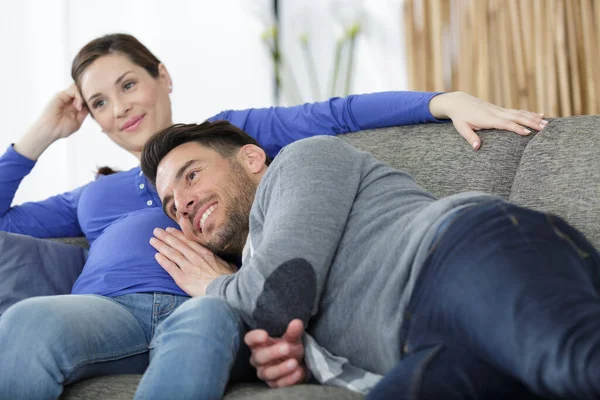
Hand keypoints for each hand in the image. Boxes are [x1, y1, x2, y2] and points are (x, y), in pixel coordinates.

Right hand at [15, 84, 88, 159]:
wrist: (50, 131)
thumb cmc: (62, 129)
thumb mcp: (78, 121)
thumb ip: (84, 113)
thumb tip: (90, 105)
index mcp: (75, 107)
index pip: (86, 99)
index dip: (91, 101)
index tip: (93, 108)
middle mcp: (70, 101)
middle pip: (83, 92)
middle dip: (88, 98)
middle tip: (87, 106)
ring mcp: (65, 97)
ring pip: (78, 89)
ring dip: (83, 97)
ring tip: (80, 108)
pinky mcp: (60, 95)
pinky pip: (73, 90)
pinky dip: (78, 96)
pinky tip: (78, 106)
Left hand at [150, 227, 235, 295]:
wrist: (225, 290)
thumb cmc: (229, 279)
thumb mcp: (228, 265)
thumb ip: (222, 262)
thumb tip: (229, 264)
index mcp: (205, 253)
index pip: (188, 241)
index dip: (178, 235)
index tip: (170, 230)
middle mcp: (195, 257)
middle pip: (177, 244)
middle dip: (166, 237)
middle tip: (156, 231)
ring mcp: (188, 267)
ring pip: (172, 253)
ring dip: (161, 246)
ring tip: (152, 240)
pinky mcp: (182, 278)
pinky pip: (170, 267)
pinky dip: (162, 260)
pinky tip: (156, 255)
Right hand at [245, 319, 308, 387]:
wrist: (299, 364)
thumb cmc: (289, 348)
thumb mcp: (293, 339)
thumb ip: (293, 332)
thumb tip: (297, 322)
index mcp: (259, 344)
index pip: (250, 339)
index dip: (255, 337)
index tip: (265, 335)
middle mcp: (258, 359)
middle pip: (259, 357)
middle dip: (272, 353)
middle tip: (286, 348)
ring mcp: (265, 373)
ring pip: (267, 373)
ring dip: (281, 368)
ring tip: (294, 362)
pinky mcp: (274, 384)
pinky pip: (279, 384)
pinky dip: (289, 379)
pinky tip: (298, 371)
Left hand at [429, 91, 547, 149]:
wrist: (459, 102)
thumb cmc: (460, 117)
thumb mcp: (461, 128)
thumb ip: (470, 137)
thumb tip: (476, 148)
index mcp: (487, 119)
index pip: (504, 124)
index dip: (516, 128)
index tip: (527, 133)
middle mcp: (496, 113)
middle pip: (517, 117)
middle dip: (531, 122)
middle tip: (545, 128)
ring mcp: (500, 110)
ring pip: (520, 113)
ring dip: (534, 118)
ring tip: (547, 124)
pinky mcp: (501, 110)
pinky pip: (517, 111)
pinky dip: (529, 113)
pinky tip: (540, 115)